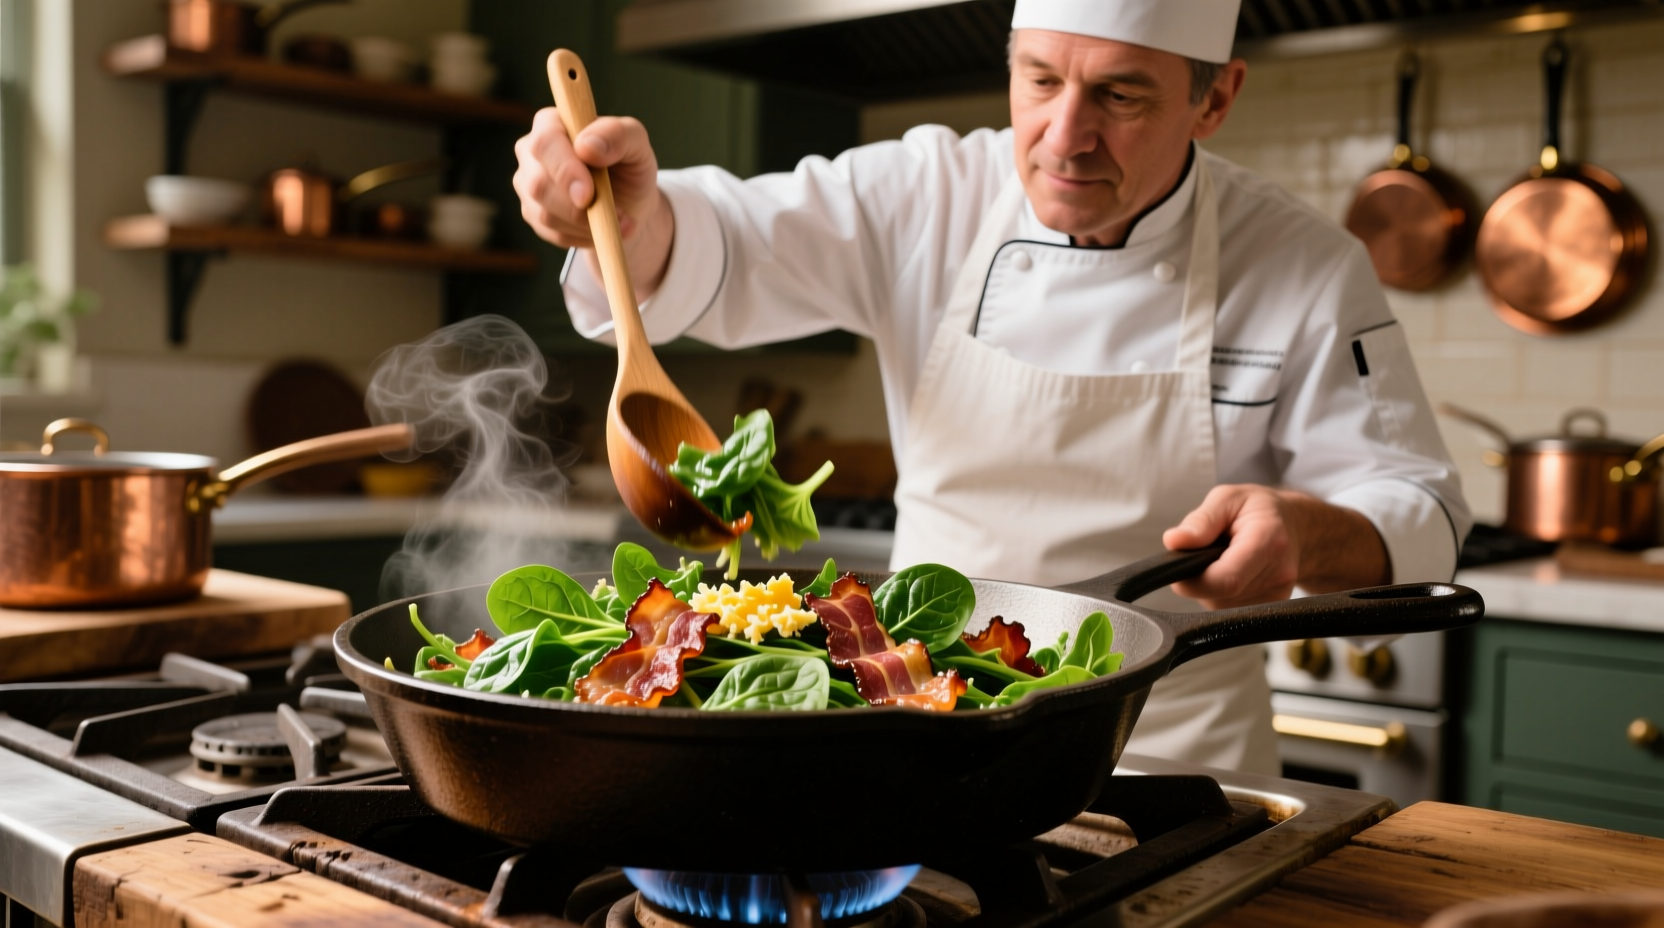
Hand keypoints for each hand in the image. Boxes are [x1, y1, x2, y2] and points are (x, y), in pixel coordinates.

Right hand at [513, 109, 674, 296]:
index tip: (588, 194)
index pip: (545, 142)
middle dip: (575, 207)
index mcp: (552, 123)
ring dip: (587, 225)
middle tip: (615, 216)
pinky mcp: (533, 213)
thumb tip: (587, 145)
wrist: (629, 203)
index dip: (564, 170)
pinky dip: (582, 236)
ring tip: (621, 221)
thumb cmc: (630, 165)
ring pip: (544, 214)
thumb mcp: (637, 144)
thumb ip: (618, 134)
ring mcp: (528, 184)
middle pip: (538, 184)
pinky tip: (602, 229)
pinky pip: (551, 233)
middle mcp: (531, 151)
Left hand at [1160, 485, 1388, 609]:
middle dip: (1198, 578)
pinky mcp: (1271, 609)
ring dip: (1209, 586)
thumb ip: (1201, 520)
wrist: (1297, 527)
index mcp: (1268, 542)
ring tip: (1221, 559)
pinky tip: (1230, 572)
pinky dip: (1220, 593)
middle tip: (1202, 553)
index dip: (1193, 580)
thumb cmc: (1260, 510)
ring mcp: (1277, 596)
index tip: (1178, 566)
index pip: (1226, 579)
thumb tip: (1173, 541)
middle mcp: (1277, 575)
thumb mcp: (1228, 498)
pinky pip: (1229, 610)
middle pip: (1219, 595)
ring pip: (1220, 605)